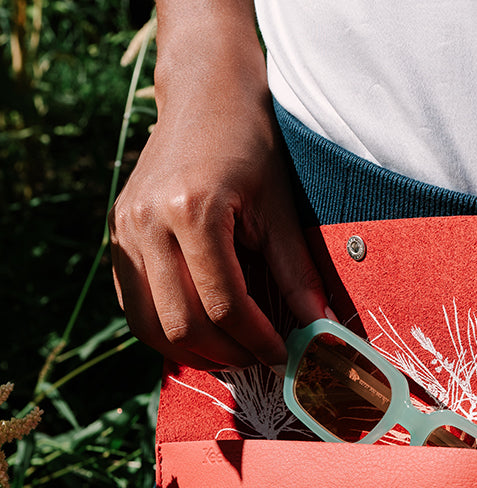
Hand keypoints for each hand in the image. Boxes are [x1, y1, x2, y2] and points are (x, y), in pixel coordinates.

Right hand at [109, 9, 327, 369]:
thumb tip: (318, 327)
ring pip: (151, 325)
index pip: (224, 305)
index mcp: (191, 210)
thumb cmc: (250, 145)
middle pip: (182, 324)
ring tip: (233, 353)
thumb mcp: (282, 207)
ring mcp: (124, 231)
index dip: (258, 340)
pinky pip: (135, 307)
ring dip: (195, 352)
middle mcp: (147, 223)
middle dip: (228, 354)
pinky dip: (167, 331)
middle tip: (260, 358)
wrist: (204, 97)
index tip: (284, 355)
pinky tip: (202, 333)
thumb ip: (296, 272)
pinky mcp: (116, 237)